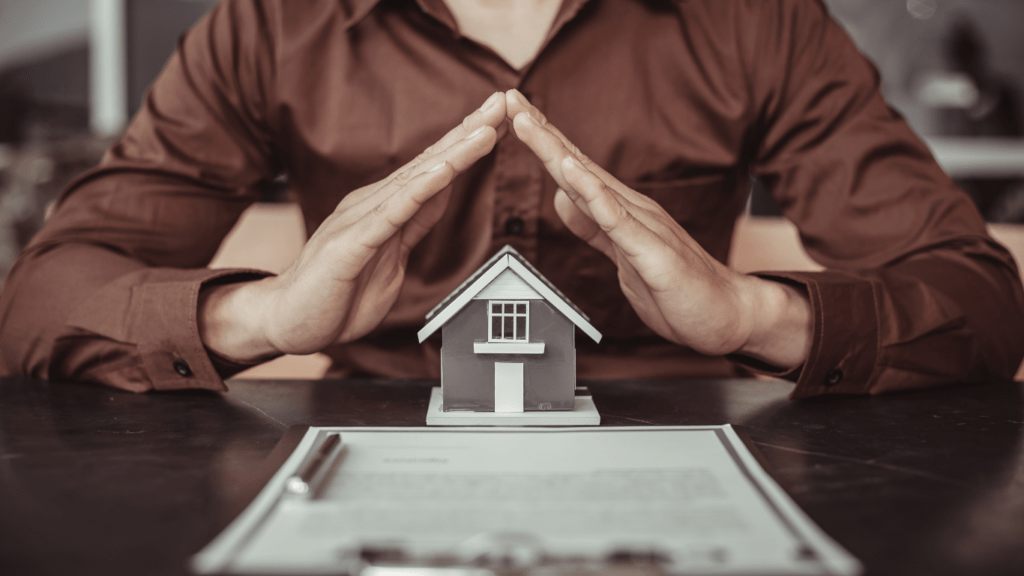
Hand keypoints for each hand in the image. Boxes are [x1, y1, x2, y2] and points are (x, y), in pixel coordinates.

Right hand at [199, 93, 507, 360]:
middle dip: (468, 131)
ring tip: (485, 130)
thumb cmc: (338, 293)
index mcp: (385, 207)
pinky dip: (419, 191)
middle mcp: (373, 204)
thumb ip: (414, 224)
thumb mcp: (391, 255)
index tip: (499, 118)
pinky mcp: (350, 245)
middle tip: (502, 101)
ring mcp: (360, 221)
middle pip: (429, 163)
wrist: (287, 321)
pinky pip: (391, 214)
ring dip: (453, 154)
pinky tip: (443, 172)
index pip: (433, 169)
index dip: (466, 142)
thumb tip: (442, 194)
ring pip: (416, 181)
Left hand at [504, 89, 811, 368]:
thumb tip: (564, 198)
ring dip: (558, 153)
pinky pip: (617, 220)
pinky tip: (573, 174)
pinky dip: (593, 194)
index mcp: (620, 210)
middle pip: (576, 164)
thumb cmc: (678, 287)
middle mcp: (630, 208)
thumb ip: (594, 228)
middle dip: (541, 133)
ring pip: (591, 183)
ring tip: (529, 124)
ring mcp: (642, 226)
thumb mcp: (622, 256)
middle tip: (510, 98)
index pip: (574, 170)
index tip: (514, 113)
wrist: (726, 314)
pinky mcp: (651, 251)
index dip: (542, 142)